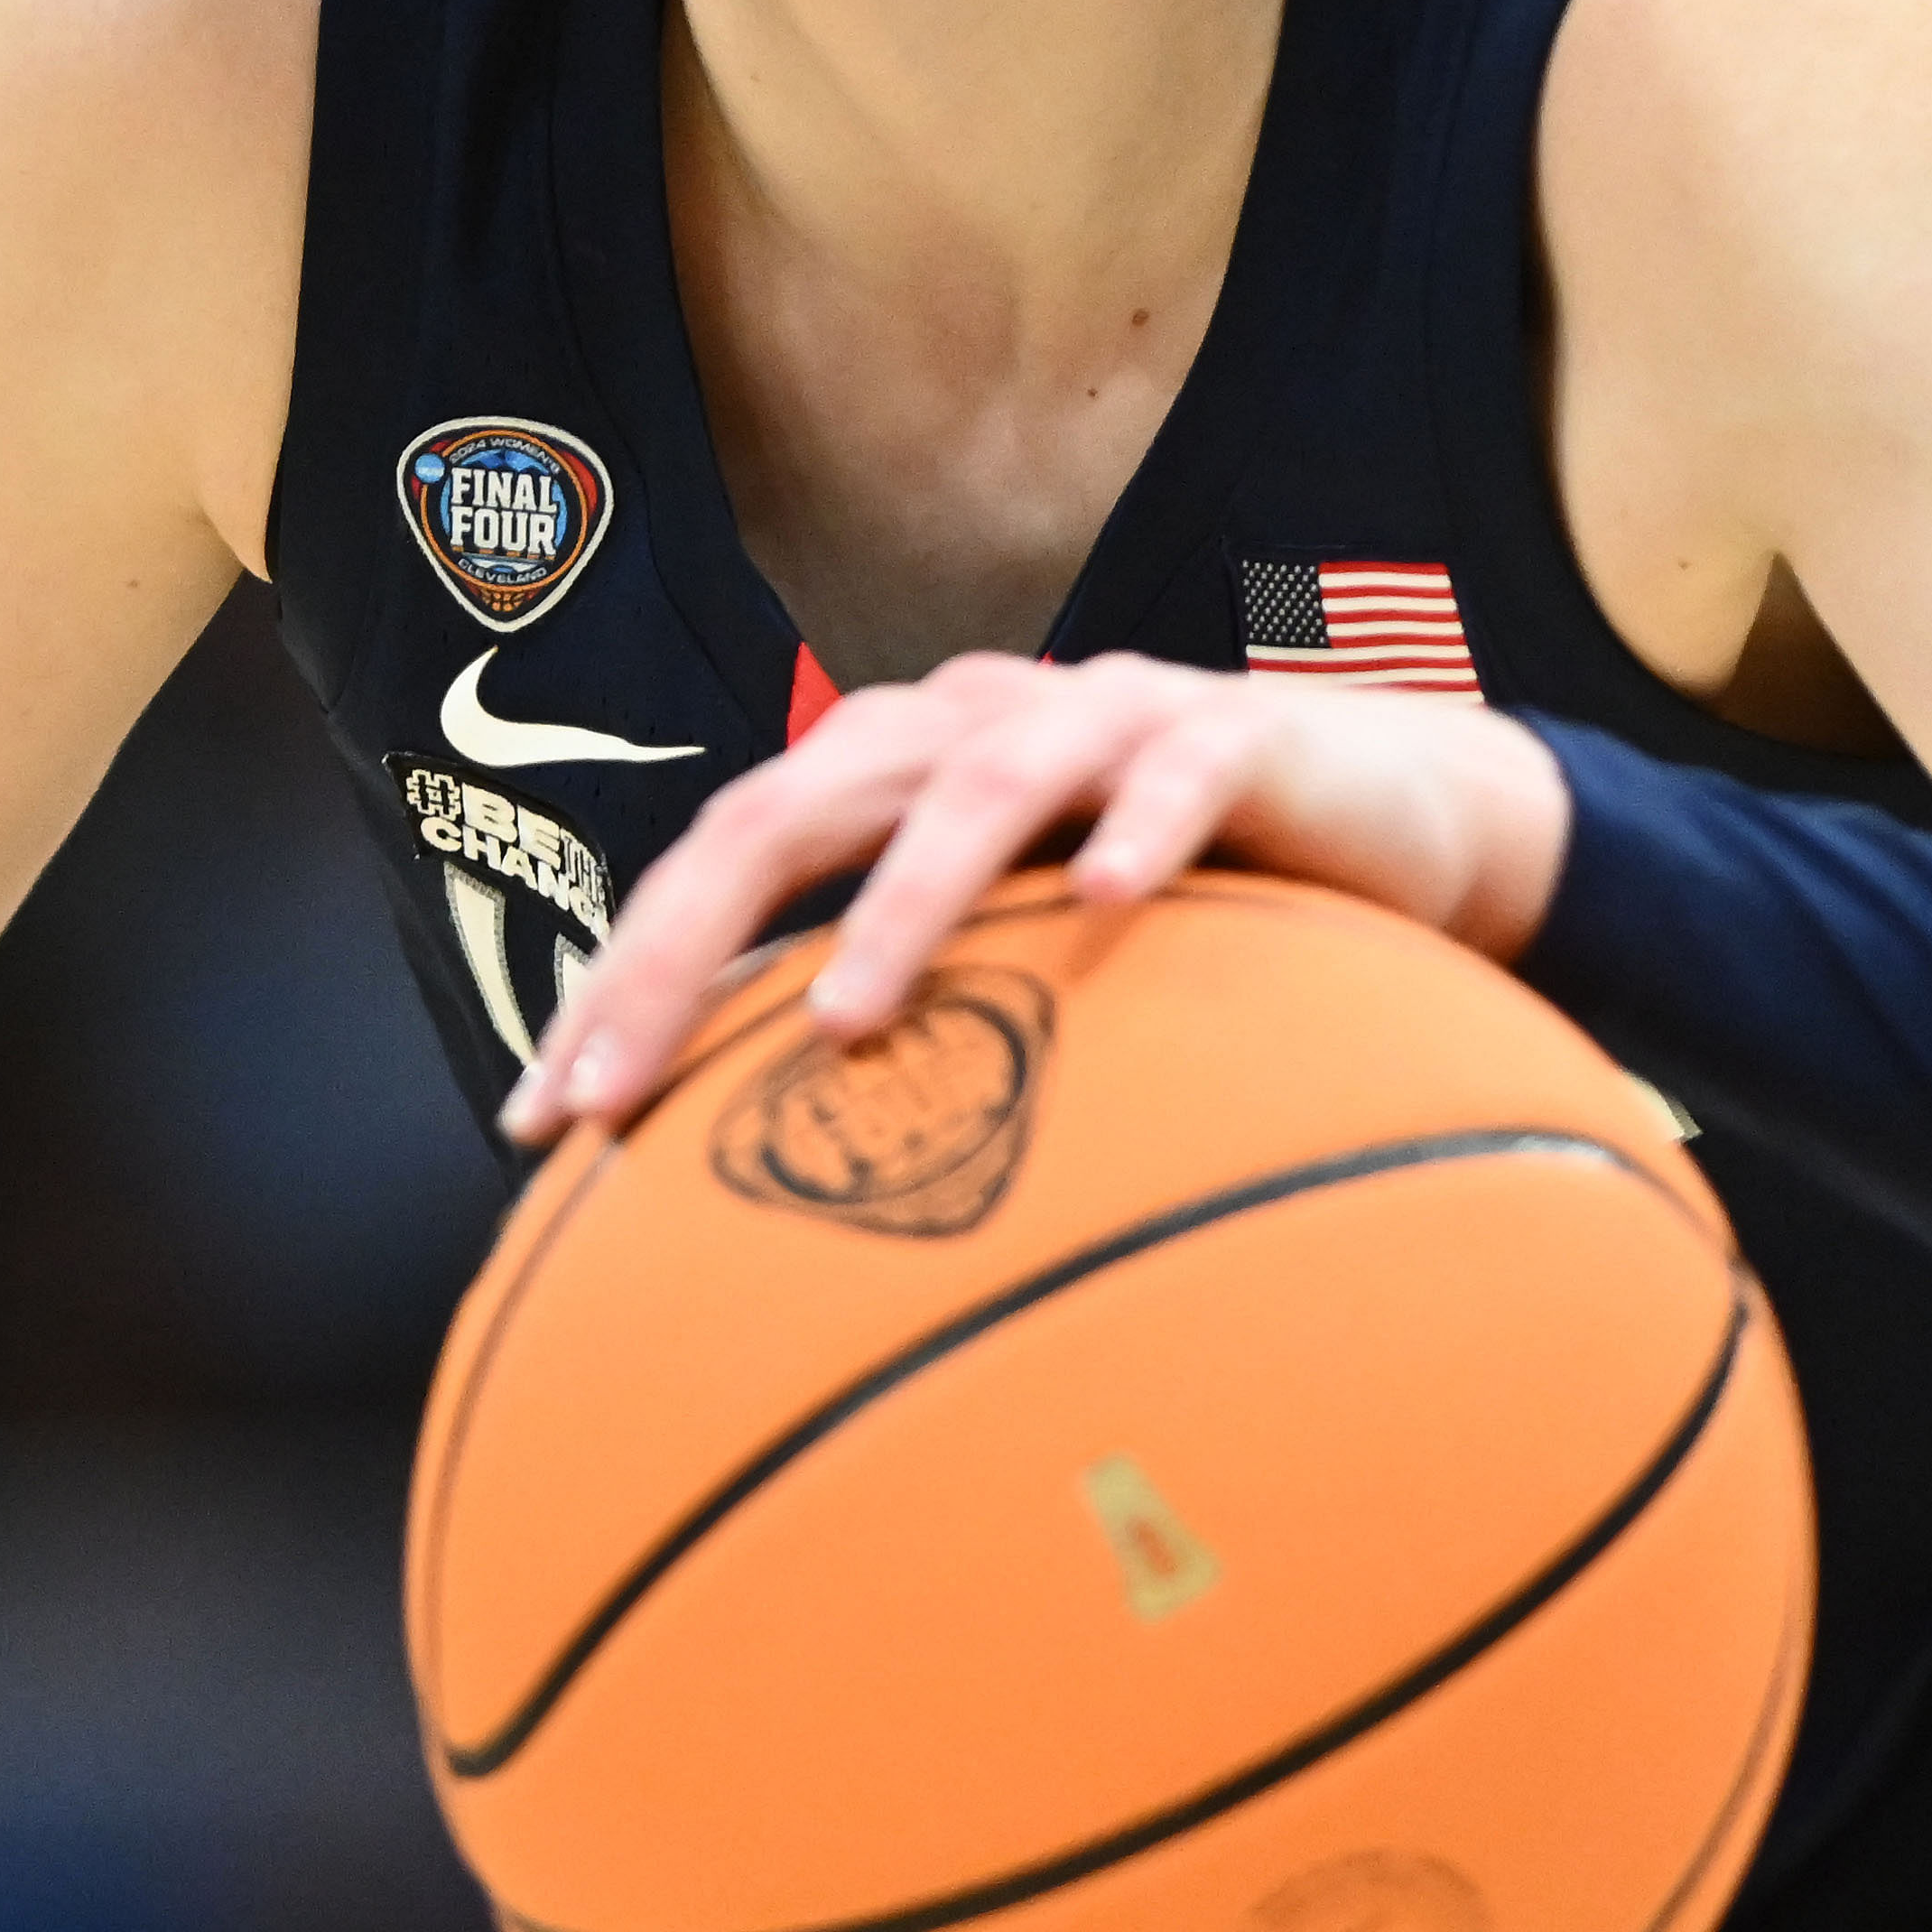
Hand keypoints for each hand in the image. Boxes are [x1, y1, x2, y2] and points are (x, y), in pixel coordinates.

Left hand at [500, 651, 1571, 1139]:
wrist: (1391, 810)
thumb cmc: (1182, 909)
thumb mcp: (1022, 968)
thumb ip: (908, 1036)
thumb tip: (760, 1215)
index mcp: (894, 768)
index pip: (719, 860)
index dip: (622, 976)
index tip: (540, 1122)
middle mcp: (970, 723)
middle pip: (792, 808)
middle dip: (688, 949)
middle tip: (620, 1091)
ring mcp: (1103, 716)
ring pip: (977, 786)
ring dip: (901, 901)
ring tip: (847, 1023)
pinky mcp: (1236, 734)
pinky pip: (1179, 775)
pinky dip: (1138, 833)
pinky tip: (1106, 907)